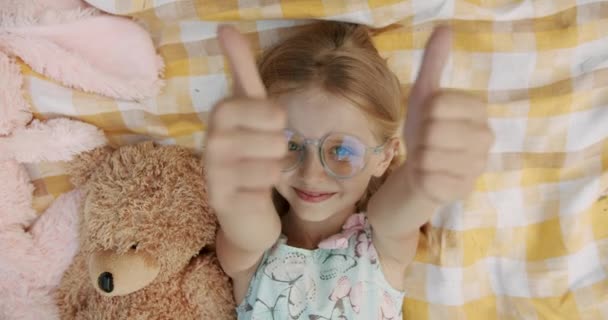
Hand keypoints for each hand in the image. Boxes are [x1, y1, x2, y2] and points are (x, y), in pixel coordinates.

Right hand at [205, 26, 286, 216]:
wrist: (241, 200)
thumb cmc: (250, 146)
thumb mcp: (251, 105)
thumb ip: (241, 67)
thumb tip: (224, 26)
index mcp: (221, 114)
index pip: (261, 111)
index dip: (273, 119)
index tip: (270, 123)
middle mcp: (211, 142)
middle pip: (275, 140)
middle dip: (278, 146)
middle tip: (265, 150)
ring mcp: (213, 173)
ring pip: (272, 167)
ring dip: (274, 169)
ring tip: (259, 170)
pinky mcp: (220, 200)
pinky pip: (263, 191)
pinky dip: (264, 191)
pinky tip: (252, 190)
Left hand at [403, 26, 493, 204]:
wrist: (421, 169)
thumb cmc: (424, 129)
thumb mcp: (425, 93)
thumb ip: (434, 62)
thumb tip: (445, 27)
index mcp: (477, 108)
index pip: (437, 103)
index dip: (423, 112)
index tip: (429, 119)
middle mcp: (486, 136)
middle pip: (432, 130)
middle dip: (421, 137)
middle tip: (427, 142)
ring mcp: (478, 165)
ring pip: (429, 156)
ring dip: (419, 158)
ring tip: (429, 158)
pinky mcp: (465, 190)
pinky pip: (429, 179)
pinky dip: (422, 177)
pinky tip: (431, 176)